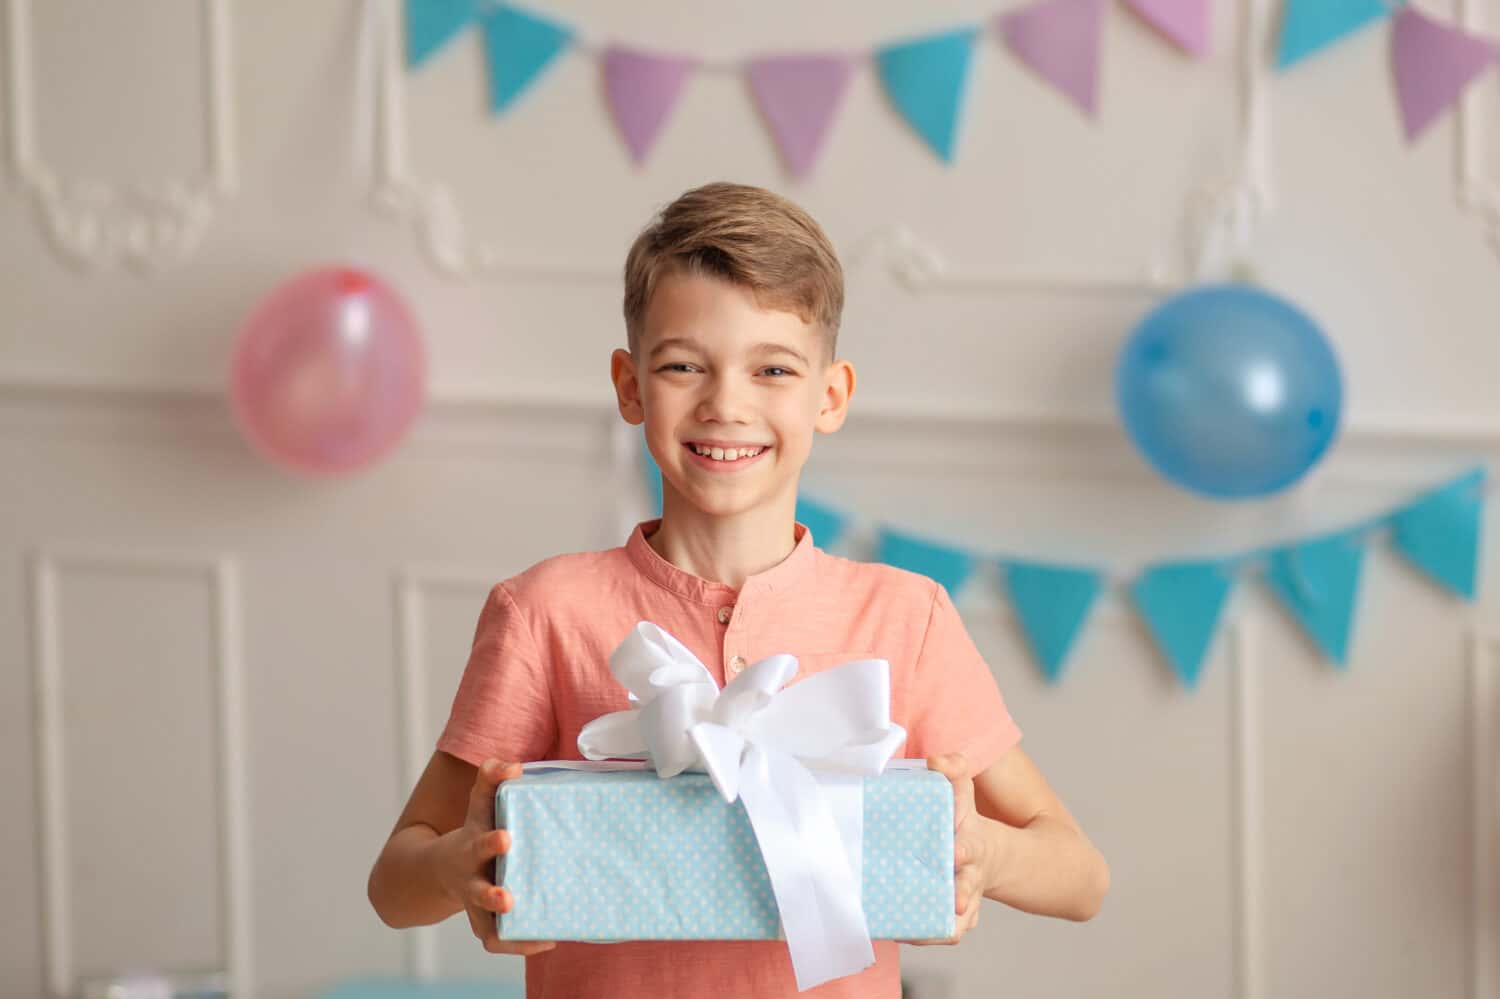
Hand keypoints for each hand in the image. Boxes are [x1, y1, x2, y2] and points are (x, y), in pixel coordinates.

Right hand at [431, 758, 555, 955]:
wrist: (443, 869)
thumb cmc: (475, 828)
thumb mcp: (479, 802)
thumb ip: (492, 777)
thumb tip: (513, 766)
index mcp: (470, 848)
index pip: (476, 843)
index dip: (489, 842)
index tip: (506, 837)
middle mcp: (470, 880)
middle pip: (476, 892)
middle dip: (490, 896)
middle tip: (507, 897)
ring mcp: (477, 906)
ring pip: (486, 927)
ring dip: (508, 933)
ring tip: (540, 932)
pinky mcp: (487, 923)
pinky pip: (500, 942)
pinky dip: (521, 945)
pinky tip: (549, 938)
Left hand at [902, 752, 987, 945]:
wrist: (990, 855)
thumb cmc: (963, 820)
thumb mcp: (961, 790)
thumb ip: (952, 769)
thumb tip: (936, 760)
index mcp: (972, 839)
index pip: (970, 841)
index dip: (964, 850)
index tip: (955, 852)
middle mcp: (972, 871)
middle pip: (969, 885)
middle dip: (963, 892)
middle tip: (955, 901)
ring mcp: (967, 895)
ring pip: (962, 919)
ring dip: (944, 925)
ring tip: (913, 930)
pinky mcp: (959, 916)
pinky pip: (947, 933)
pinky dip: (928, 936)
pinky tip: (902, 931)